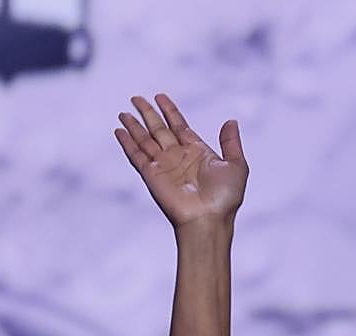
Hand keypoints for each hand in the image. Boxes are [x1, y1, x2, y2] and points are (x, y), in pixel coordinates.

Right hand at [115, 94, 247, 228]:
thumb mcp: (236, 165)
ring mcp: (164, 165)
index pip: (180, 126)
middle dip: (148, 113)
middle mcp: (178, 157)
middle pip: (159, 129)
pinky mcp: (151, 174)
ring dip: (134, 125)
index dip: (170, 111)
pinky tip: (119, 130)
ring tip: (124, 111)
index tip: (160, 97)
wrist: (208, 218)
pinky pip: (136, 154)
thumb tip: (231, 121)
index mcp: (198, 152)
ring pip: (145, 139)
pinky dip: (127, 142)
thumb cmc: (225, 197)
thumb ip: (231, 143)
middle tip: (136, 98)